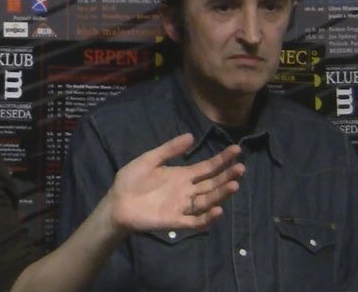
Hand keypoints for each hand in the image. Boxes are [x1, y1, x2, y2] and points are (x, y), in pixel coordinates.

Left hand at [107, 133, 243, 231]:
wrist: (116, 202)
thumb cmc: (131, 180)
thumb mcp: (150, 160)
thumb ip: (169, 150)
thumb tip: (191, 136)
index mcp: (182, 175)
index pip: (207, 167)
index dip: (222, 160)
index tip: (236, 150)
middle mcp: (186, 191)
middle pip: (212, 184)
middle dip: (227, 176)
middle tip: (241, 168)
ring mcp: (182, 206)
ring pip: (208, 201)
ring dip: (222, 194)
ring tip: (234, 185)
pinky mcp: (176, 221)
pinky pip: (195, 221)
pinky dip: (207, 218)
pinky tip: (218, 210)